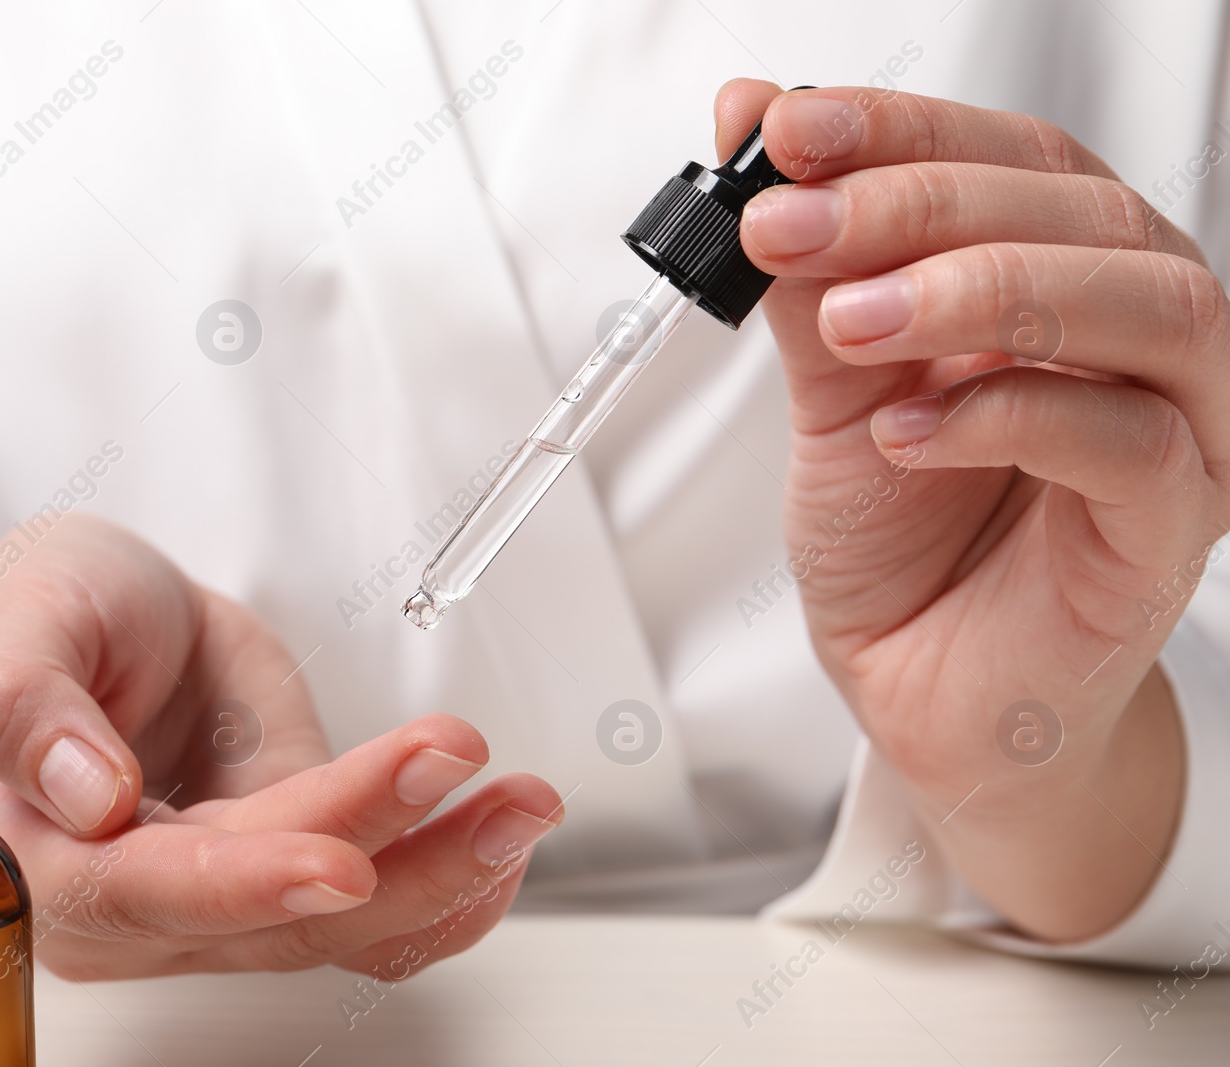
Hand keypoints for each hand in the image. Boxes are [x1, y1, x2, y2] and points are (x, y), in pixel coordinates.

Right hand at [0, 514, 561, 976]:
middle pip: (268, 912)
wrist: (97, 623)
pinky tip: (502, 839)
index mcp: (46, 854)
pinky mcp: (291, 863)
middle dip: (383, 845)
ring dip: (441, 869)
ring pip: (339, 921)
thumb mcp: (24, 614)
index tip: (338, 862)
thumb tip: (86, 798)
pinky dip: (447, 886)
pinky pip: (374, 914)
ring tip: (521, 801)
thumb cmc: (47, 616)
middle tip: (462, 765)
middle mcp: (136, 904)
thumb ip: (28, 698)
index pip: (146, 889)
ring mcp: (224, 895)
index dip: (246, 884)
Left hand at [716, 81, 1225, 939]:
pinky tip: (903, 432)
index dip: (900, 130)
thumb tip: (754, 139)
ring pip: (1148, 307)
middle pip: (1079, 213)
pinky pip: (1133, 445)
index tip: (784, 130)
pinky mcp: (1169, 531)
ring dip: (983, 291)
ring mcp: (1178, 431)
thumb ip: (813, 279)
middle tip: (792, 226)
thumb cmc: (901, 542)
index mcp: (1066, 277)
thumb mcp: (833, 393)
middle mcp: (1138, 335)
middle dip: (917, 205)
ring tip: (849, 320)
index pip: (1013, 159)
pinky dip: (1007, 417)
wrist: (923, 691)